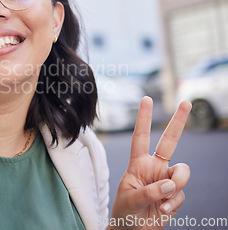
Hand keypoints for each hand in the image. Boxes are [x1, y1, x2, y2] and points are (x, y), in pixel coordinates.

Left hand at [109, 96, 191, 229]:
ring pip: (182, 172)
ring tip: (161, 201)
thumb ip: (148, 191)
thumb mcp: (130, 200)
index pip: (141, 137)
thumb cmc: (125, 212)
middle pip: (170, 141)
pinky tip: (161, 211)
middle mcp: (154, 168)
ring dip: (176, 185)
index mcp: (138, 164)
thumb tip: (169, 185)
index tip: (146, 99)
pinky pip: (181, 194)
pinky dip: (172, 204)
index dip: (143, 118)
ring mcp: (166, 181)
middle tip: (186, 102)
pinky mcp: (174, 195)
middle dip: (177, 122)